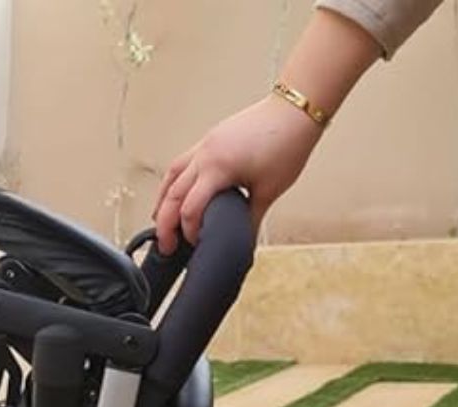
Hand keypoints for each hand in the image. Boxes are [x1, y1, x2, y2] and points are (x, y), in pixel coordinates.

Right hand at [153, 95, 323, 253]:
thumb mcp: (268, 191)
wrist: (295, 110)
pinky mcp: (210, 139)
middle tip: (166, 246)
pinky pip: (182, 163)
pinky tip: (178, 193)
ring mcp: (205, 144)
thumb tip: (243, 241)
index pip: (190, 208)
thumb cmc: (286, 142)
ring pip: (172, 176)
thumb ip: (250, 220)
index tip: (196, 244)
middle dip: (165, 223)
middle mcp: (205, 154)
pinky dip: (175, 182)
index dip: (190, 232)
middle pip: (172, 194)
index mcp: (218, 167)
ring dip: (163, 201)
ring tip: (162, 221)